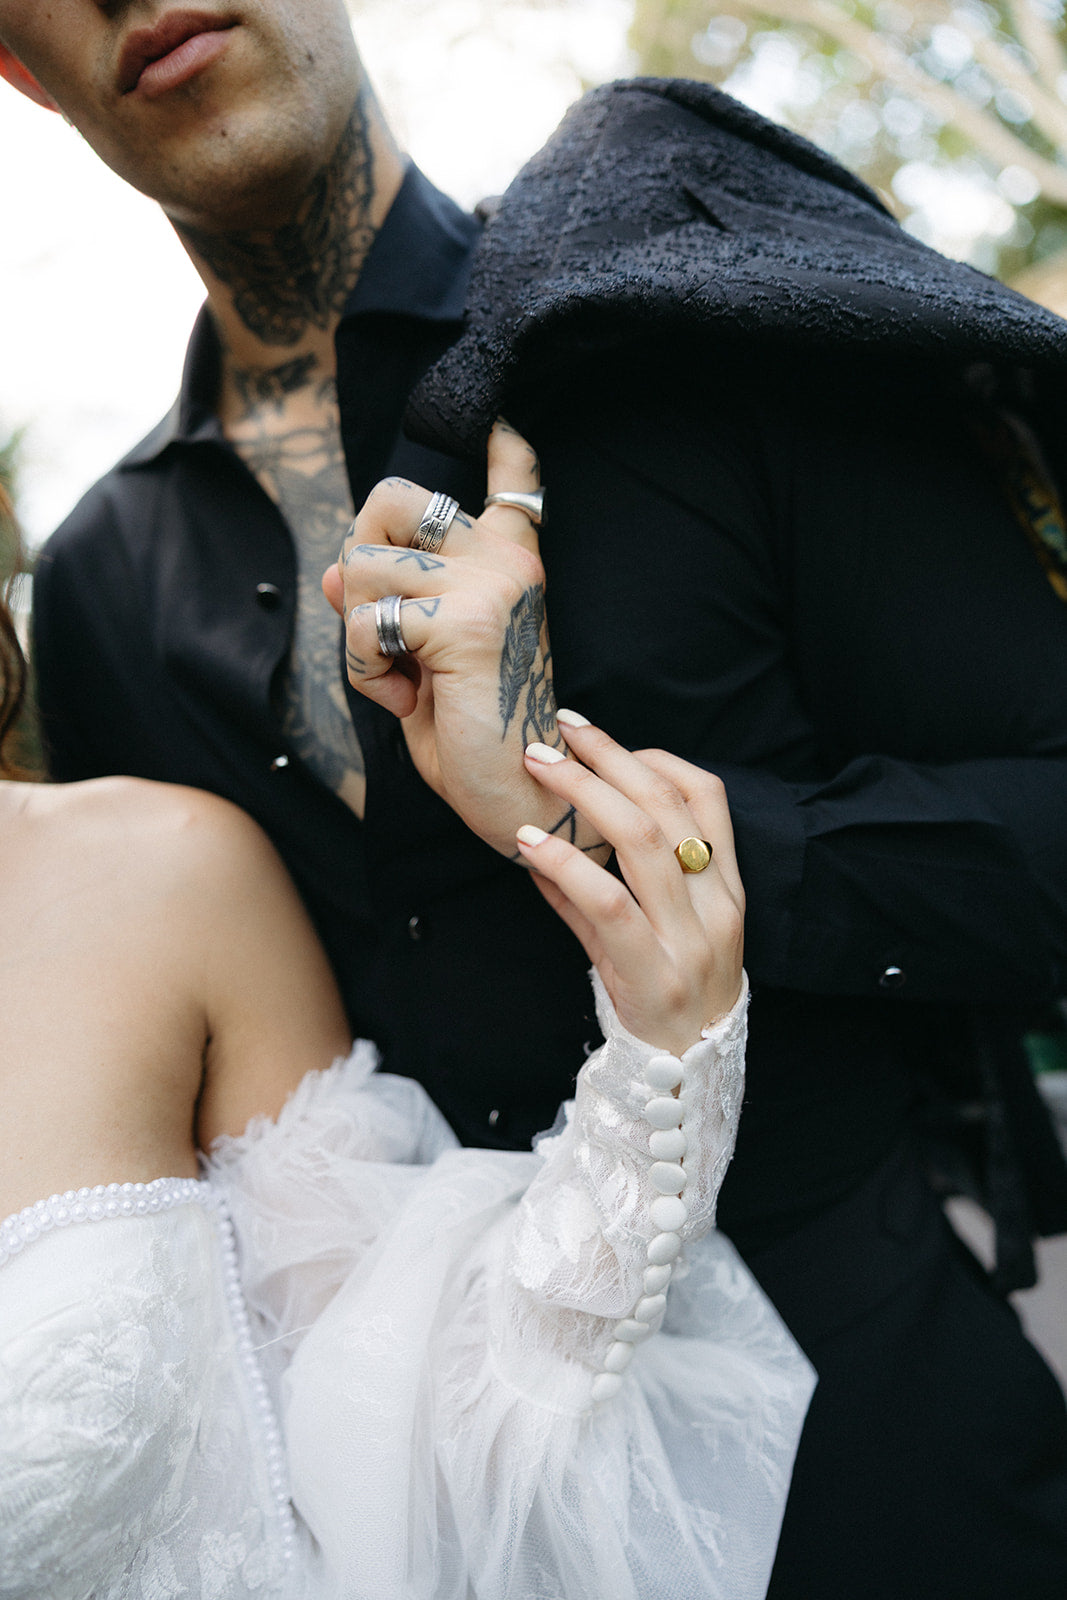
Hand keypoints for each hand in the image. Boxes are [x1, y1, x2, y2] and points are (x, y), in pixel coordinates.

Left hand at [322, 423, 606, 863]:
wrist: (522, 795)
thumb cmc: (475, 733)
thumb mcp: (422, 657)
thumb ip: (388, 605)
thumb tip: (332, 571)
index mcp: (509, 562)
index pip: (512, 478)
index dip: (501, 443)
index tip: (501, 418)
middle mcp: (506, 559)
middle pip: (389, 498)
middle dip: (358, 564)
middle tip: (390, 628)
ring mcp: (491, 584)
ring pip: (361, 565)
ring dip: (358, 632)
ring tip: (401, 676)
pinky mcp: (465, 623)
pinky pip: (364, 624)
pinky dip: (362, 671)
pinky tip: (405, 699)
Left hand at [516, 716, 744, 1055]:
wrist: (685, 1080)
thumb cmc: (664, 996)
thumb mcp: (649, 933)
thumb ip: (601, 887)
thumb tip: (546, 839)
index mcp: (728, 888)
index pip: (708, 797)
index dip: (655, 757)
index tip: (603, 739)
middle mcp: (717, 907)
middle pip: (667, 806)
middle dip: (609, 758)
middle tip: (558, 732)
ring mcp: (689, 940)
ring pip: (642, 842)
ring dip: (584, 793)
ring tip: (539, 767)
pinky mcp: (653, 973)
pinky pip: (607, 903)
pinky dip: (566, 864)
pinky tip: (529, 844)